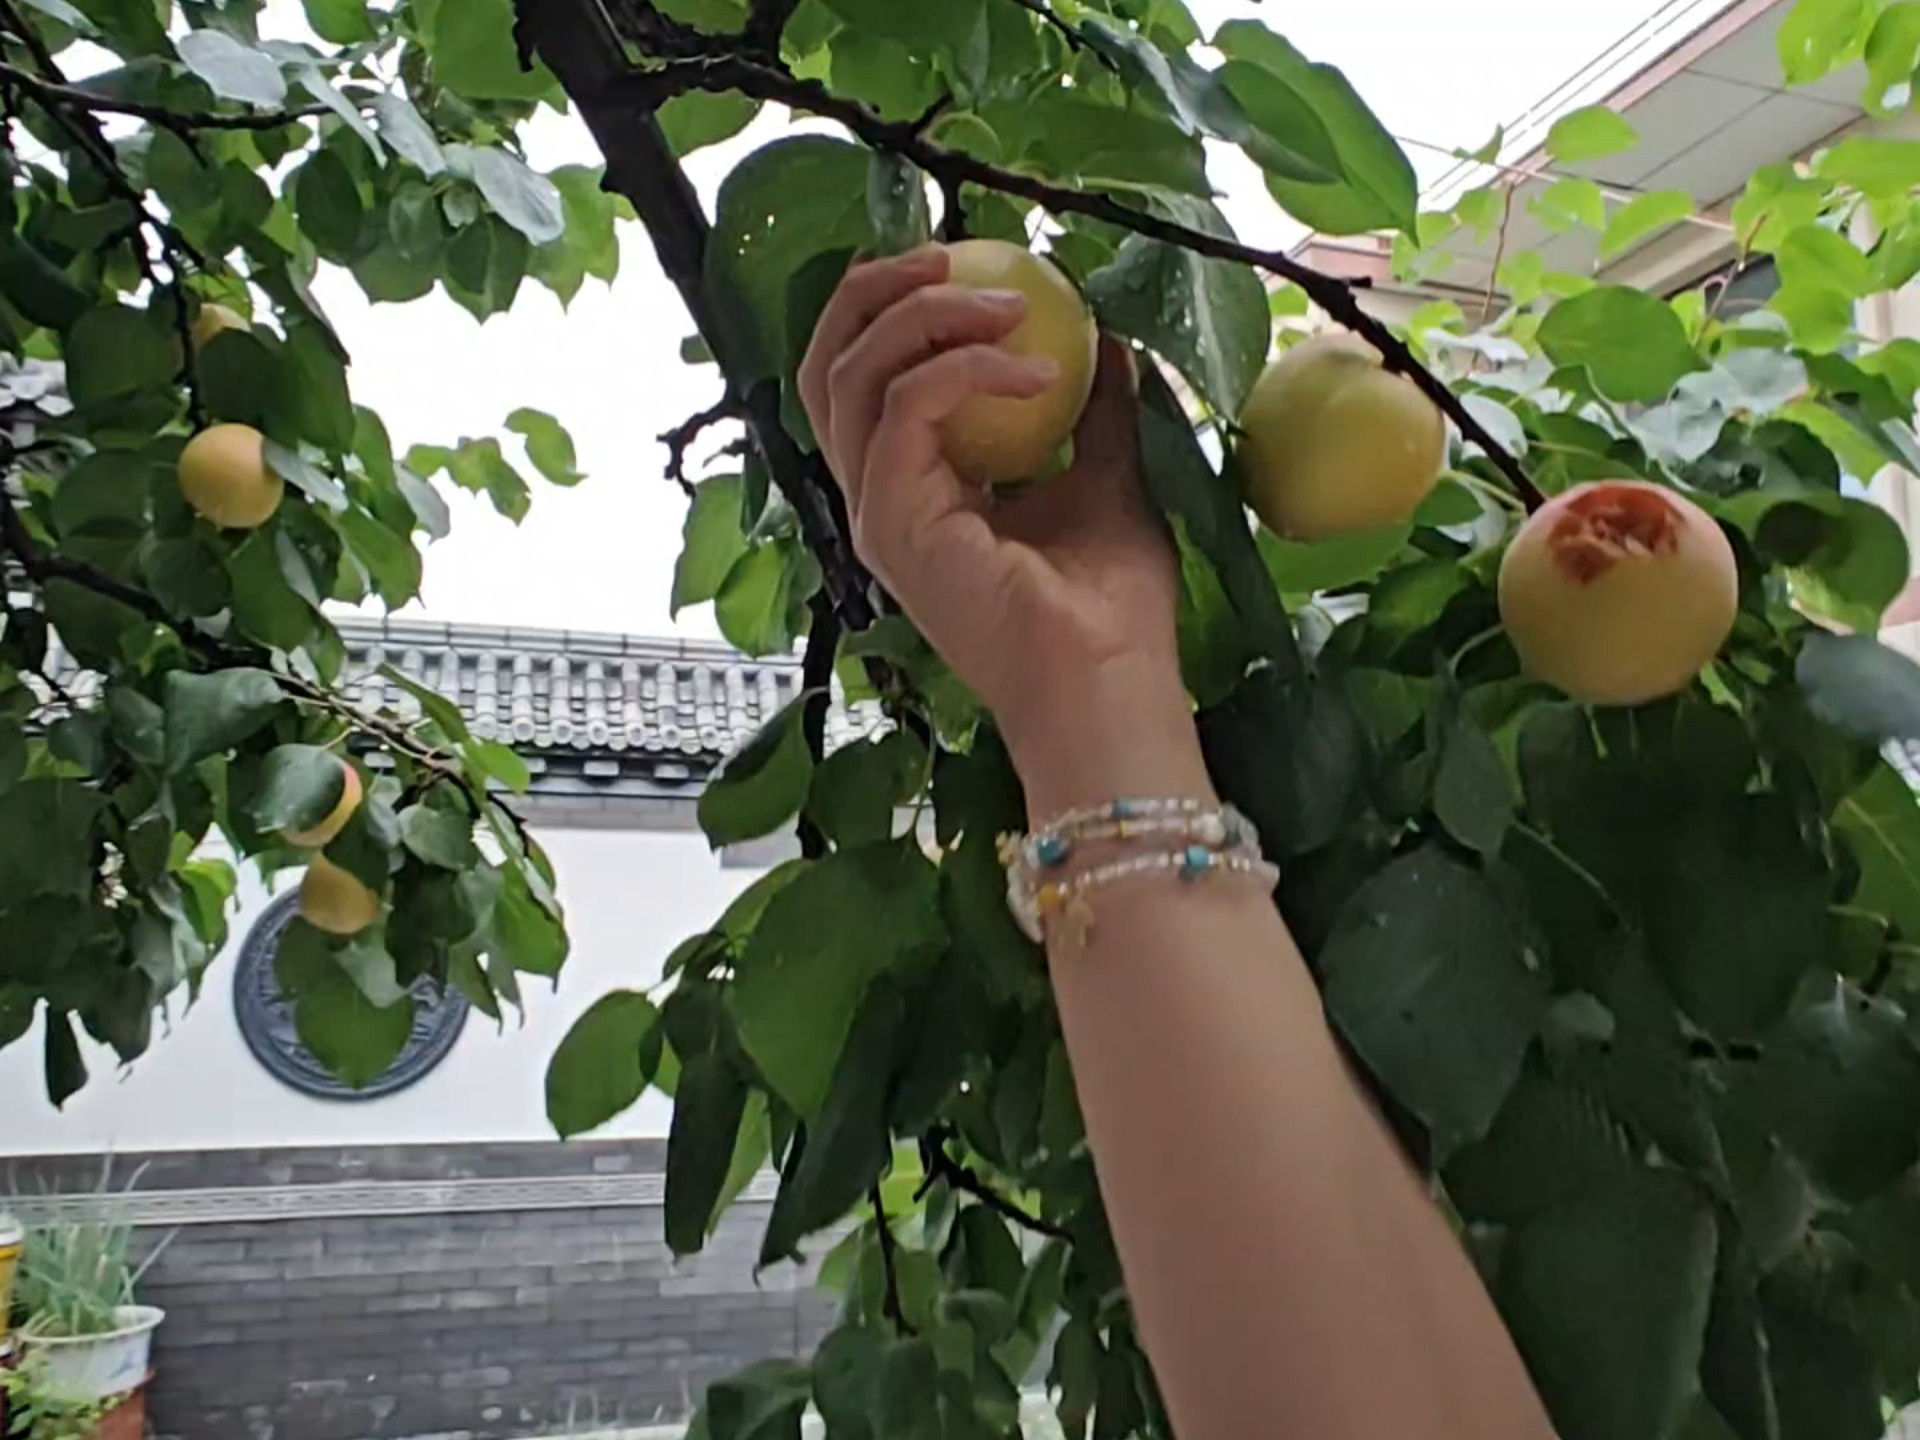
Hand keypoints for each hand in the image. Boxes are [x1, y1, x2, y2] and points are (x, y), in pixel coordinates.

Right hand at [800, 246, 1207, 809]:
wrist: (1111, 681)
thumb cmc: (1111, 609)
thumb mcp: (1107, 479)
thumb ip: (1095, 412)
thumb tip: (1108, 338)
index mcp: (915, 489)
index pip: (865, 378)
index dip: (889, 308)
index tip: (957, 263)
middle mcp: (879, 499)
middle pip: (828, 364)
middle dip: (875, 291)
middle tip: (949, 254)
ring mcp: (877, 513)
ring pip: (850, 375)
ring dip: (923, 316)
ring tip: (1009, 306)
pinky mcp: (895, 521)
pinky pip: (905, 406)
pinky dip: (965, 368)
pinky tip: (1035, 371)